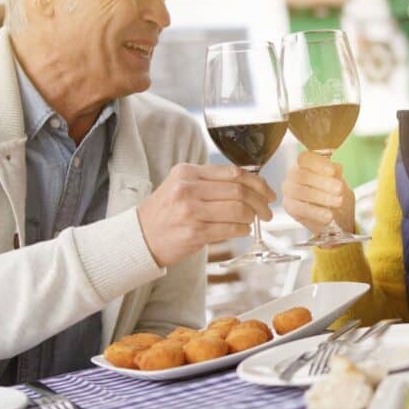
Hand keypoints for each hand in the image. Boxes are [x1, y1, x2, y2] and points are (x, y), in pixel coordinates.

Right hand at [138, 164, 275, 266]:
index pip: (233, 172)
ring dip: (252, 217)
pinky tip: (243, 230)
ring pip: (238, 210)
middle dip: (260, 202)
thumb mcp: (180, 186)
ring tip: (254, 221)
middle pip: (239, 190)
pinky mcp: (194, 232)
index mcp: (187, 172)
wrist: (140, 237)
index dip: (257, 182)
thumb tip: (249, 185)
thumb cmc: (164, 212)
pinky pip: (230, 229)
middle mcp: (188, 188)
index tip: (268, 192)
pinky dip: (242, 230)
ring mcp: (191, 211)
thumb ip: (209, 182)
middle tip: (267, 211)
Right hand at [282, 151, 354, 234]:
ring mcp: (289, 191)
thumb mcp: (340, 182)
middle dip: (322, 182)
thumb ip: (337, 174)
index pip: (305, 158)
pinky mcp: (289, 207)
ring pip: (300, 192)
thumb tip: (336, 167)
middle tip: (339, 189)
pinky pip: (300, 209)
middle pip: (302, 175)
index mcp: (304, 163)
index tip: (333, 172)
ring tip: (338, 202)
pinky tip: (329, 216)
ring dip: (321, 197)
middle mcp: (293, 175)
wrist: (338, 217)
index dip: (318, 164)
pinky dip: (316, 212)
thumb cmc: (336, 195)